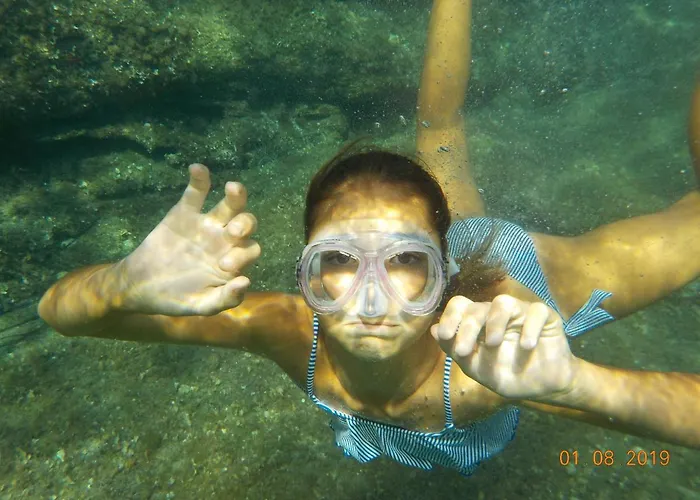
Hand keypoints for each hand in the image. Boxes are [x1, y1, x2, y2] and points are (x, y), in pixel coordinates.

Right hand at [116, 164, 260, 315]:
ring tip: (232, 188)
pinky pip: (196, 192)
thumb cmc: (176, 297)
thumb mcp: (201, 305)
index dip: (244, 255)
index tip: (226, 265)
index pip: (250, 250)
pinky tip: (198, 169)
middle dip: (245, 225)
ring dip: (236, 195)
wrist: (140, 287)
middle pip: (246, 223)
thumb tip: (245, 282)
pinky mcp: (185, 212)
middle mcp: (225, 239)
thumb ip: (224, 299)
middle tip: (232, 233)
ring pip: (229, 204)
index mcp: (233, 260)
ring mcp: (206, 223)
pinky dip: (199, 179)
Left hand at [431, 295, 578, 401]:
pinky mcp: (545, 317)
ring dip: (494, 322)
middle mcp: (497, 313)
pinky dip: (530, 327)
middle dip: (467, 328)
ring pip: (503, 302)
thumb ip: (455, 350)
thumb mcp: (477, 368)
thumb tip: (433, 330)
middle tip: (465, 351)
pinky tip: (526, 346)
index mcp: (478, 322)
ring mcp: (521, 312)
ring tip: (492, 343)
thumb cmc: (507, 374)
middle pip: (478, 307)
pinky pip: (536, 311)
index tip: (444, 335)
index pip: (460, 306)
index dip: (450, 317)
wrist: (542, 388)